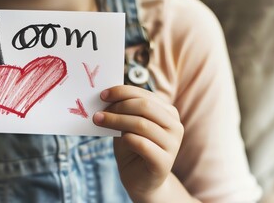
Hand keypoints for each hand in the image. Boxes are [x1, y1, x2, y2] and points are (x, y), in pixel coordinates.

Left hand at [93, 85, 183, 199]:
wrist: (140, 180)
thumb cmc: (132, 148)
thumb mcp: (127, 124)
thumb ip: (123, 110)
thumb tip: (106, 95)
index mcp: (168, 112)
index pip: (144, 95)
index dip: (122, 92)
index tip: (102, 95)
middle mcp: (174, 126)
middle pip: (144, 107)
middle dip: (118, 106)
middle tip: (99, 112)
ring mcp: (172, 144)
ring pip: (141, 124)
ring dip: (116, 121)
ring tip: (99, 121)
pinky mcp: (164, 162)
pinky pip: (142, 144)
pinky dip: (126, 139)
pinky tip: (119, 140)